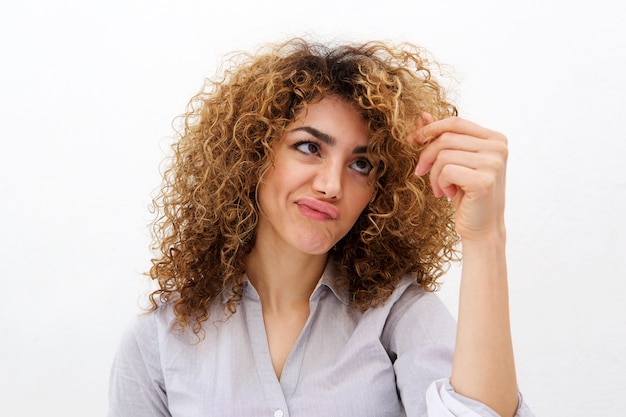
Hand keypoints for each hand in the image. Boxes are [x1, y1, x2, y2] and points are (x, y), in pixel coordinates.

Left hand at [410, 114, 507, 240]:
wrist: (482, 228)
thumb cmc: (468, 195)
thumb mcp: (455, 163)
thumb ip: (443, 138)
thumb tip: (422, 116)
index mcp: (495, 139)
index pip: (455, 123)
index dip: (430, 130)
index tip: (413, 140)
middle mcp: (498, 148)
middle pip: (446, 138)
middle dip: (427, 155)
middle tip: (421, 172)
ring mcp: (493, 163)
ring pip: (443, 155)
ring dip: (434, 174)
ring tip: (441, 188)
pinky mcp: (484, 180)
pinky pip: (446, 170)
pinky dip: (440, 183)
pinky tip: (448, 194)